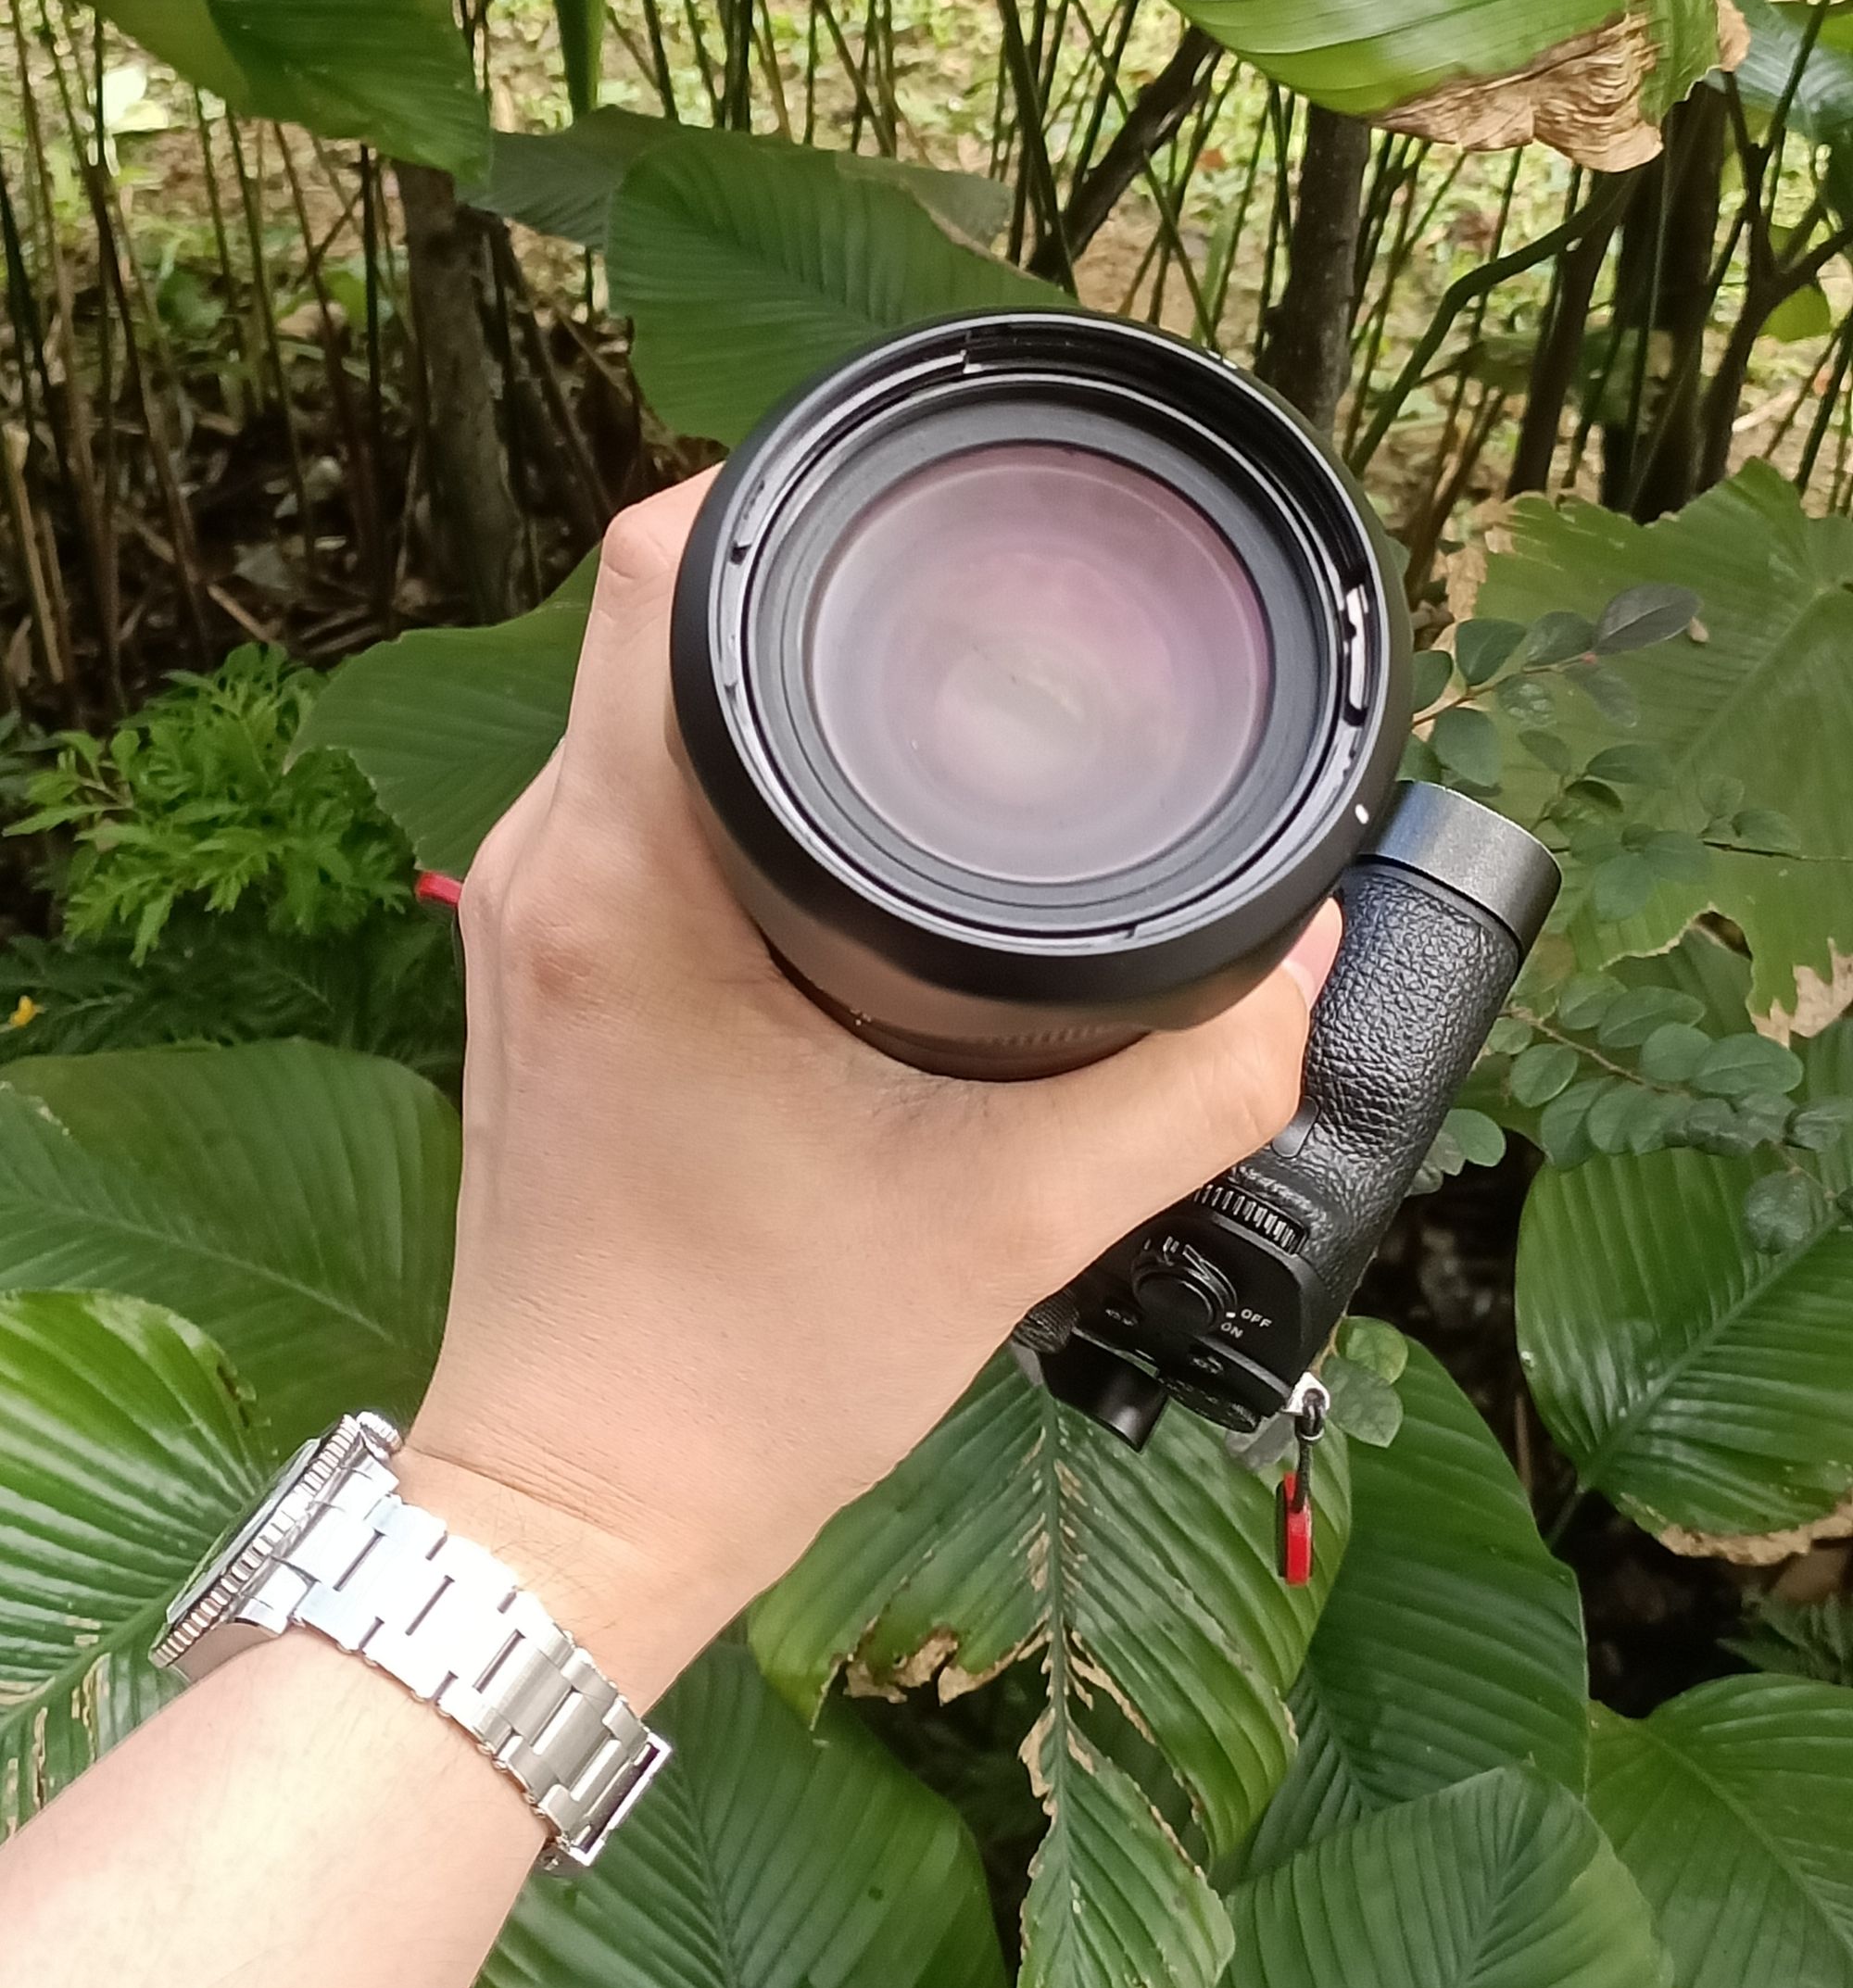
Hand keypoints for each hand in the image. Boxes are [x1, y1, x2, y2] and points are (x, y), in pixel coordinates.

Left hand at [405, 478, 1340, 1703]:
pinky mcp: (543, 964)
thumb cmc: (749, 1375)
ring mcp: (530, 913)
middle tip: (967, 596)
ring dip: (771, 675)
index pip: (661, 568)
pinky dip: (726, 761)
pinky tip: (837, 813)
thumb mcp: (1015, 1226)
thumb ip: (1196, 1084)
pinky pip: (624, 785)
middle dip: (816, 577)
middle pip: (658, 611)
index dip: (795, 486)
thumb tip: (1302, 957)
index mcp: (630, 882)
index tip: (924, 499)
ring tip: (924, 688)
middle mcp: (550, 867)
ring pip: (637, 698)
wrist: (583, 1501)